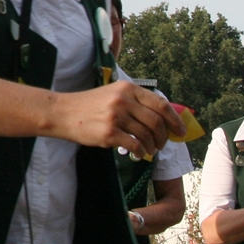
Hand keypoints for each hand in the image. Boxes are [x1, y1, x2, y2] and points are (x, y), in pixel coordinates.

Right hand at [58, 82, 183, 157]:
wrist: (63, 112)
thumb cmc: (89, 105)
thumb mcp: (113, 93)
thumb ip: (135, 101)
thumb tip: (162, 117)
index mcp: (128, 88)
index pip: (160, 104)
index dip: (175, 119)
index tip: (181, 131)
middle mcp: (123, 100)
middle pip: (156, 121)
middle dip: (164, 136)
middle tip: (162, 144)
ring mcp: (116, 116)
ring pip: (147, 135)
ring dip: (152, 146)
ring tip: (149, 150)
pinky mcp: (109, 133)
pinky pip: (134, 145)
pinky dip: (140, 153)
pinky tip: (138, 155)